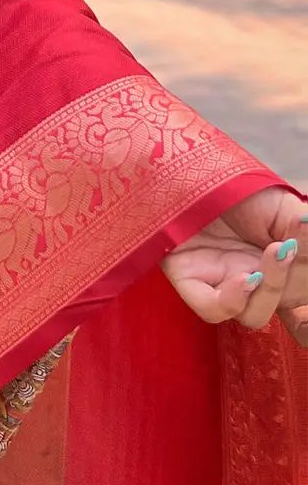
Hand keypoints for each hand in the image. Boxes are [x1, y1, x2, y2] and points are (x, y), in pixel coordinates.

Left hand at [161, 186, 306, 345]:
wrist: (191, 169)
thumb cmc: (237, 189)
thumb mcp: (284, 208)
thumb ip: (306, 235)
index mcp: (277, 267)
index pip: (299, 291)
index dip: (304, 283)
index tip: (302, 241)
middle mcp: (252, 278)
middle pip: (283, 303)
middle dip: (294, 279)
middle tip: (290, 247)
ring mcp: (221, 282)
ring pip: (253, 315)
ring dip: (271, 289)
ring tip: (274, 255)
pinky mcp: (189, 279)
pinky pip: (212, 309)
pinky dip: (234, 301)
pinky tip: (245, 279)